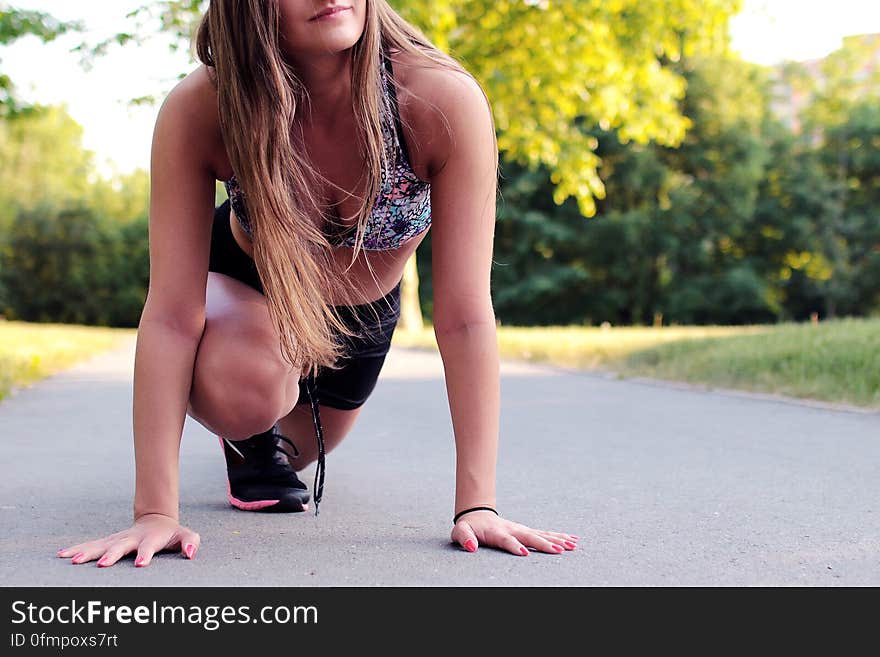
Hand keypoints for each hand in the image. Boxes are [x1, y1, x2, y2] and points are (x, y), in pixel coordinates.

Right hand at [57, 513, 200, 567]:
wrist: (156, 521)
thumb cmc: (172, 534)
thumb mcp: (186, 535)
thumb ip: (191, 542)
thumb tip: (191, 554)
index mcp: (150, 539)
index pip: (148, 547)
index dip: (145, 554)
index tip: (140, 564)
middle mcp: (131, 538)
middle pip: (120, 546)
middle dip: (110, 555)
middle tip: (100, 565)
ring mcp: (118, 539)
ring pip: (101, 545)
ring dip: (87, 552)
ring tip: (73, 561)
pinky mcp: (108, 542)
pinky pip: (91, 545)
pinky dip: (77, 549)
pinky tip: (62, 555)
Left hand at [451, 510, 579, 555]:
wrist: (476, 515)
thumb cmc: (469, 527)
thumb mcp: (460, 532)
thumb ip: (464, 538)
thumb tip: (471, 547)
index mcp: (497, 532)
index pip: (506, 540)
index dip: (514, 546)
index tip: (524, 553)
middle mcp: (512, 530)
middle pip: (529, 537)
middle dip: (544, 544)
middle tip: (558, 551)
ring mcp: (521, 530)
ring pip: (541, 535)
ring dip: (556, 540)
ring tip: (571, 546)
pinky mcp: (526, 531)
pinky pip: (544, 534)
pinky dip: (558, 537)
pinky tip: (572, 541)